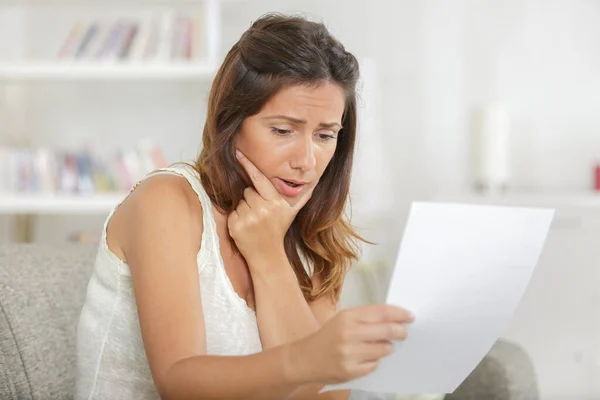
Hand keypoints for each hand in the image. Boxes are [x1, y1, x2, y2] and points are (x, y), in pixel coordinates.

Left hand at [228, 150, 313, 265]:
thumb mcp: (292, 213)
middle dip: (252, 199)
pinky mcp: (237, 226)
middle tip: (259, 213)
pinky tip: (246, 227)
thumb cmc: (278, 231)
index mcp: (275, 203)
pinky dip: (237, 218)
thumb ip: (302, 197)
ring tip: (254, 220)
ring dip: (244, 208)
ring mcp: (249, 218)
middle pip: (248, 191)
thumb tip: (314, 183)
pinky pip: (232, 213)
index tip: (238, 153)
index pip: (259, 179)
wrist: (267, 255)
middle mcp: (263, 209)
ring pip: (240, 201)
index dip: (248, 165)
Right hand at [287, 305, 414, 383]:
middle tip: (404, 333)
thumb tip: (395, 319)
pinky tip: (365, 358)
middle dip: (400, 332)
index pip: (382, 312)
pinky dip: (374, 361)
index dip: (399, 314)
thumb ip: (366, 318)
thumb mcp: (343, 319)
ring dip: (387, 348)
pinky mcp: (350, 370)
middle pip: (387, 330)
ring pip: (384, 349)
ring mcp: (349, 353)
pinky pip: (374, 365)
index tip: (410, 317)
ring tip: (380, 347)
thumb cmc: (328, 337)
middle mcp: (348, 333)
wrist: (306, 358)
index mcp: (348, 316)